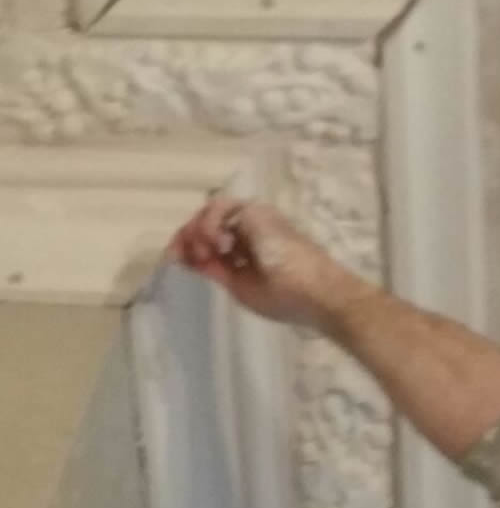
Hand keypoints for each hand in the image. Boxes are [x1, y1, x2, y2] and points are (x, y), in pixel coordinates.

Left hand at [167, 197, 372, 329]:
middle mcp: (252, 230)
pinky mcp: (257, 213)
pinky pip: (221, 209)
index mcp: (250, 250)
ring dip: (197, 230)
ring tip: (200, 252)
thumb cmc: (288, 298)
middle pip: (209, 223)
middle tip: (175, 253)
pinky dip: (209, 224)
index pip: (213, 241)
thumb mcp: (242, 288)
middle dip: (187, 236)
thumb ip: (217, 271)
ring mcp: (255, 219)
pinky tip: (214, 245)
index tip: (173, 259)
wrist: (318, 296)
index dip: (190, 247)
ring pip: (212, 212)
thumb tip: (190, 258)